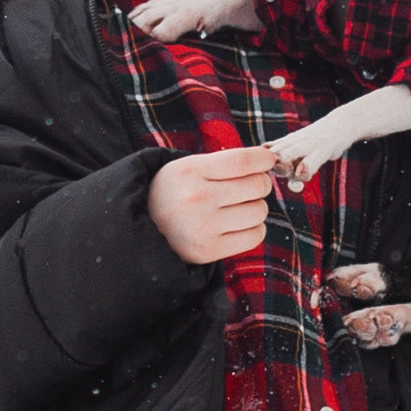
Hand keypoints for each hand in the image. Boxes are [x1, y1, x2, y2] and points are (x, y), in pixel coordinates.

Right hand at [147, 146, 275, 264]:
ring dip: (256, 208)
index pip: (243, 161)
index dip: (263, 159)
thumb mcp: (188, 167)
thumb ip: (224, 163)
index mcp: (190, 171)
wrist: (143, 228)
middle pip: (257, 186)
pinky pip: (254, 236)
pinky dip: (253, 229)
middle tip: (251, 187)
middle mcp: (197, 198)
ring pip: (259, 211)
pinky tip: (239, 225)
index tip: (267, 161)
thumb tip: (267, 161)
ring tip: (239, 208)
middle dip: (261, 184)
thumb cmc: (175, 193)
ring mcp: (203, 227)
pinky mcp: (209, 251)